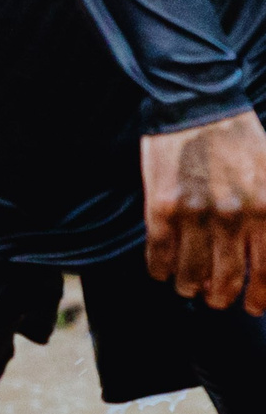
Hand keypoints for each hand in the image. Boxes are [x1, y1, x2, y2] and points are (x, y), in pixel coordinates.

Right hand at [142, 109, 265, 313]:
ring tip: (189, 287)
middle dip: (223, 297)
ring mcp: (195, 213)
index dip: (260, 296)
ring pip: (191, 273)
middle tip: (218, 300)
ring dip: (190, 287)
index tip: (254, 307)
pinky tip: (162, 273)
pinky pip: (158, 255)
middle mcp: (234, 215)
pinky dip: (160, 271)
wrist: (199, 106)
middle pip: (227, 279)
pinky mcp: (162, 208)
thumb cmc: (243, 140)